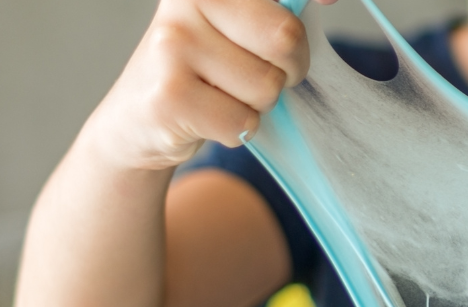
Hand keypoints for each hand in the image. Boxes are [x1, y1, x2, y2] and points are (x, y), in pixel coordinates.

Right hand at [87, 0, 333, 170]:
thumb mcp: (234, 28)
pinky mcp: (169, 96)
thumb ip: (275, 13)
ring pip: (267, 86)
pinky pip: (243, 122)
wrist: (136, 122)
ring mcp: (172, 46)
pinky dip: (236, 131)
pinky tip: (207, 118)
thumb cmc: (203, 72)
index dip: (311, 0)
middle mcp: (186, 3)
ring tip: (221, 96)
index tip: (331, 0)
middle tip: (257, 73)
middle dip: (287, 68)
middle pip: (286, 37)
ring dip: (256, 105)